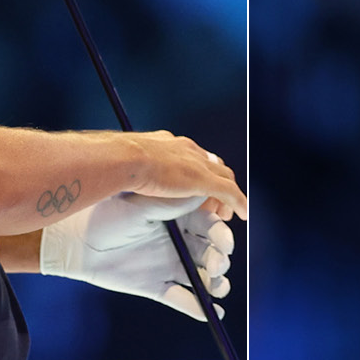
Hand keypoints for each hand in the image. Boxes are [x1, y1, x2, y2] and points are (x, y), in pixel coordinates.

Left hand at [39, 193, 233, 320]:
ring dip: (216, 283)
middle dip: (220, 259)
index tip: (225, 242)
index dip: (223, 234)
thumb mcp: (142, 206)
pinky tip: (212, 313)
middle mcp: (180, 241)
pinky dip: (200, 308)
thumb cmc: (108, 216)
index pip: (212, 225)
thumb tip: (205, 192)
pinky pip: (184, 300)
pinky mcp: (158, 287)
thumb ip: (174, 202)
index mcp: (180, 217)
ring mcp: (171, 265)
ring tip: (216, 286)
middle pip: (212, 252)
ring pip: (203, 277)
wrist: (77, 242)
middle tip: (216, 265)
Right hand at [126, 131, 247, 220]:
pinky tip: (243, 215)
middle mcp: (187, 150)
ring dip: (228, 195)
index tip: (193, 187)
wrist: (124, 158)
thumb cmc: (116, 160)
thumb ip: (132, 169)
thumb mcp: (126, 163)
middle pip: (212, 165)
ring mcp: (197, 164)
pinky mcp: (203, 180)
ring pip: (224, 178)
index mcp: (169, 145)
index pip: (192, 157)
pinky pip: (229, 192)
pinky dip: (238, 202)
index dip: (198, 172)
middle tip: (214, 203)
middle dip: (216, 182)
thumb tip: (120, 179)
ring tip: (227, 212)